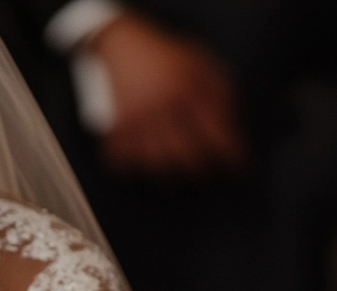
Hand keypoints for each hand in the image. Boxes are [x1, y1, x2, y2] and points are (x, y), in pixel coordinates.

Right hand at [86, 13, 244, 177]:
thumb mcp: (200, 63)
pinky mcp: (118, 126)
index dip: (230, 150)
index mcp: (189, 86)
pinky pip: (124, 158)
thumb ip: (218, 90)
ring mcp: (138, 117)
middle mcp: (164, 103)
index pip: (216, 127)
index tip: (239, 164)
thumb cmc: (165, 57)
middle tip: (206, 175)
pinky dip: (131, 168)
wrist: (123, 46)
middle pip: (186, 151)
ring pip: (155, 161)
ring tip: (176, 178)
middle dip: (200, 169)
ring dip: (168, 174)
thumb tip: (232, 126)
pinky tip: (141, 168)